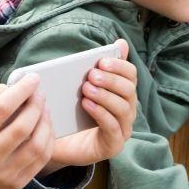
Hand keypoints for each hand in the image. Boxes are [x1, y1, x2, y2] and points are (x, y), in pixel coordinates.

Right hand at [0, 73, 54, 188]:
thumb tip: (10, 88)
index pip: (1, 109)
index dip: (20, 90)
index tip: (32, 78)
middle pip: (22, 127)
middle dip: (36, 104)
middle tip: (40, 92)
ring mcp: (3, 174)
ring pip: (36, 145)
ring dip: (45, 122)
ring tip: (44, 108)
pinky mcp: (16, 184)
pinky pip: (41, 159)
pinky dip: (48, 140)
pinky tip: (45, 127)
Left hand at [50, 40, 137, 168]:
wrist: (57, 144)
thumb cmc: (72, 113)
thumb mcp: (82, 87)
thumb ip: (98, 67)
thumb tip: (121, 42)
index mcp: (122, 94)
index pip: (131, 75)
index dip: (119, 66)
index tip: (101, 61)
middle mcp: (127, 111)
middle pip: (129, 91)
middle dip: (111, 80)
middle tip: (91, 75)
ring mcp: (122, 129)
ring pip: (123, 109)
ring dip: (105, 96)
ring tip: (86, 89)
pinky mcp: (113, 145)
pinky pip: (114, 128)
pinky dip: (101, 114)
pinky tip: (87, 105)